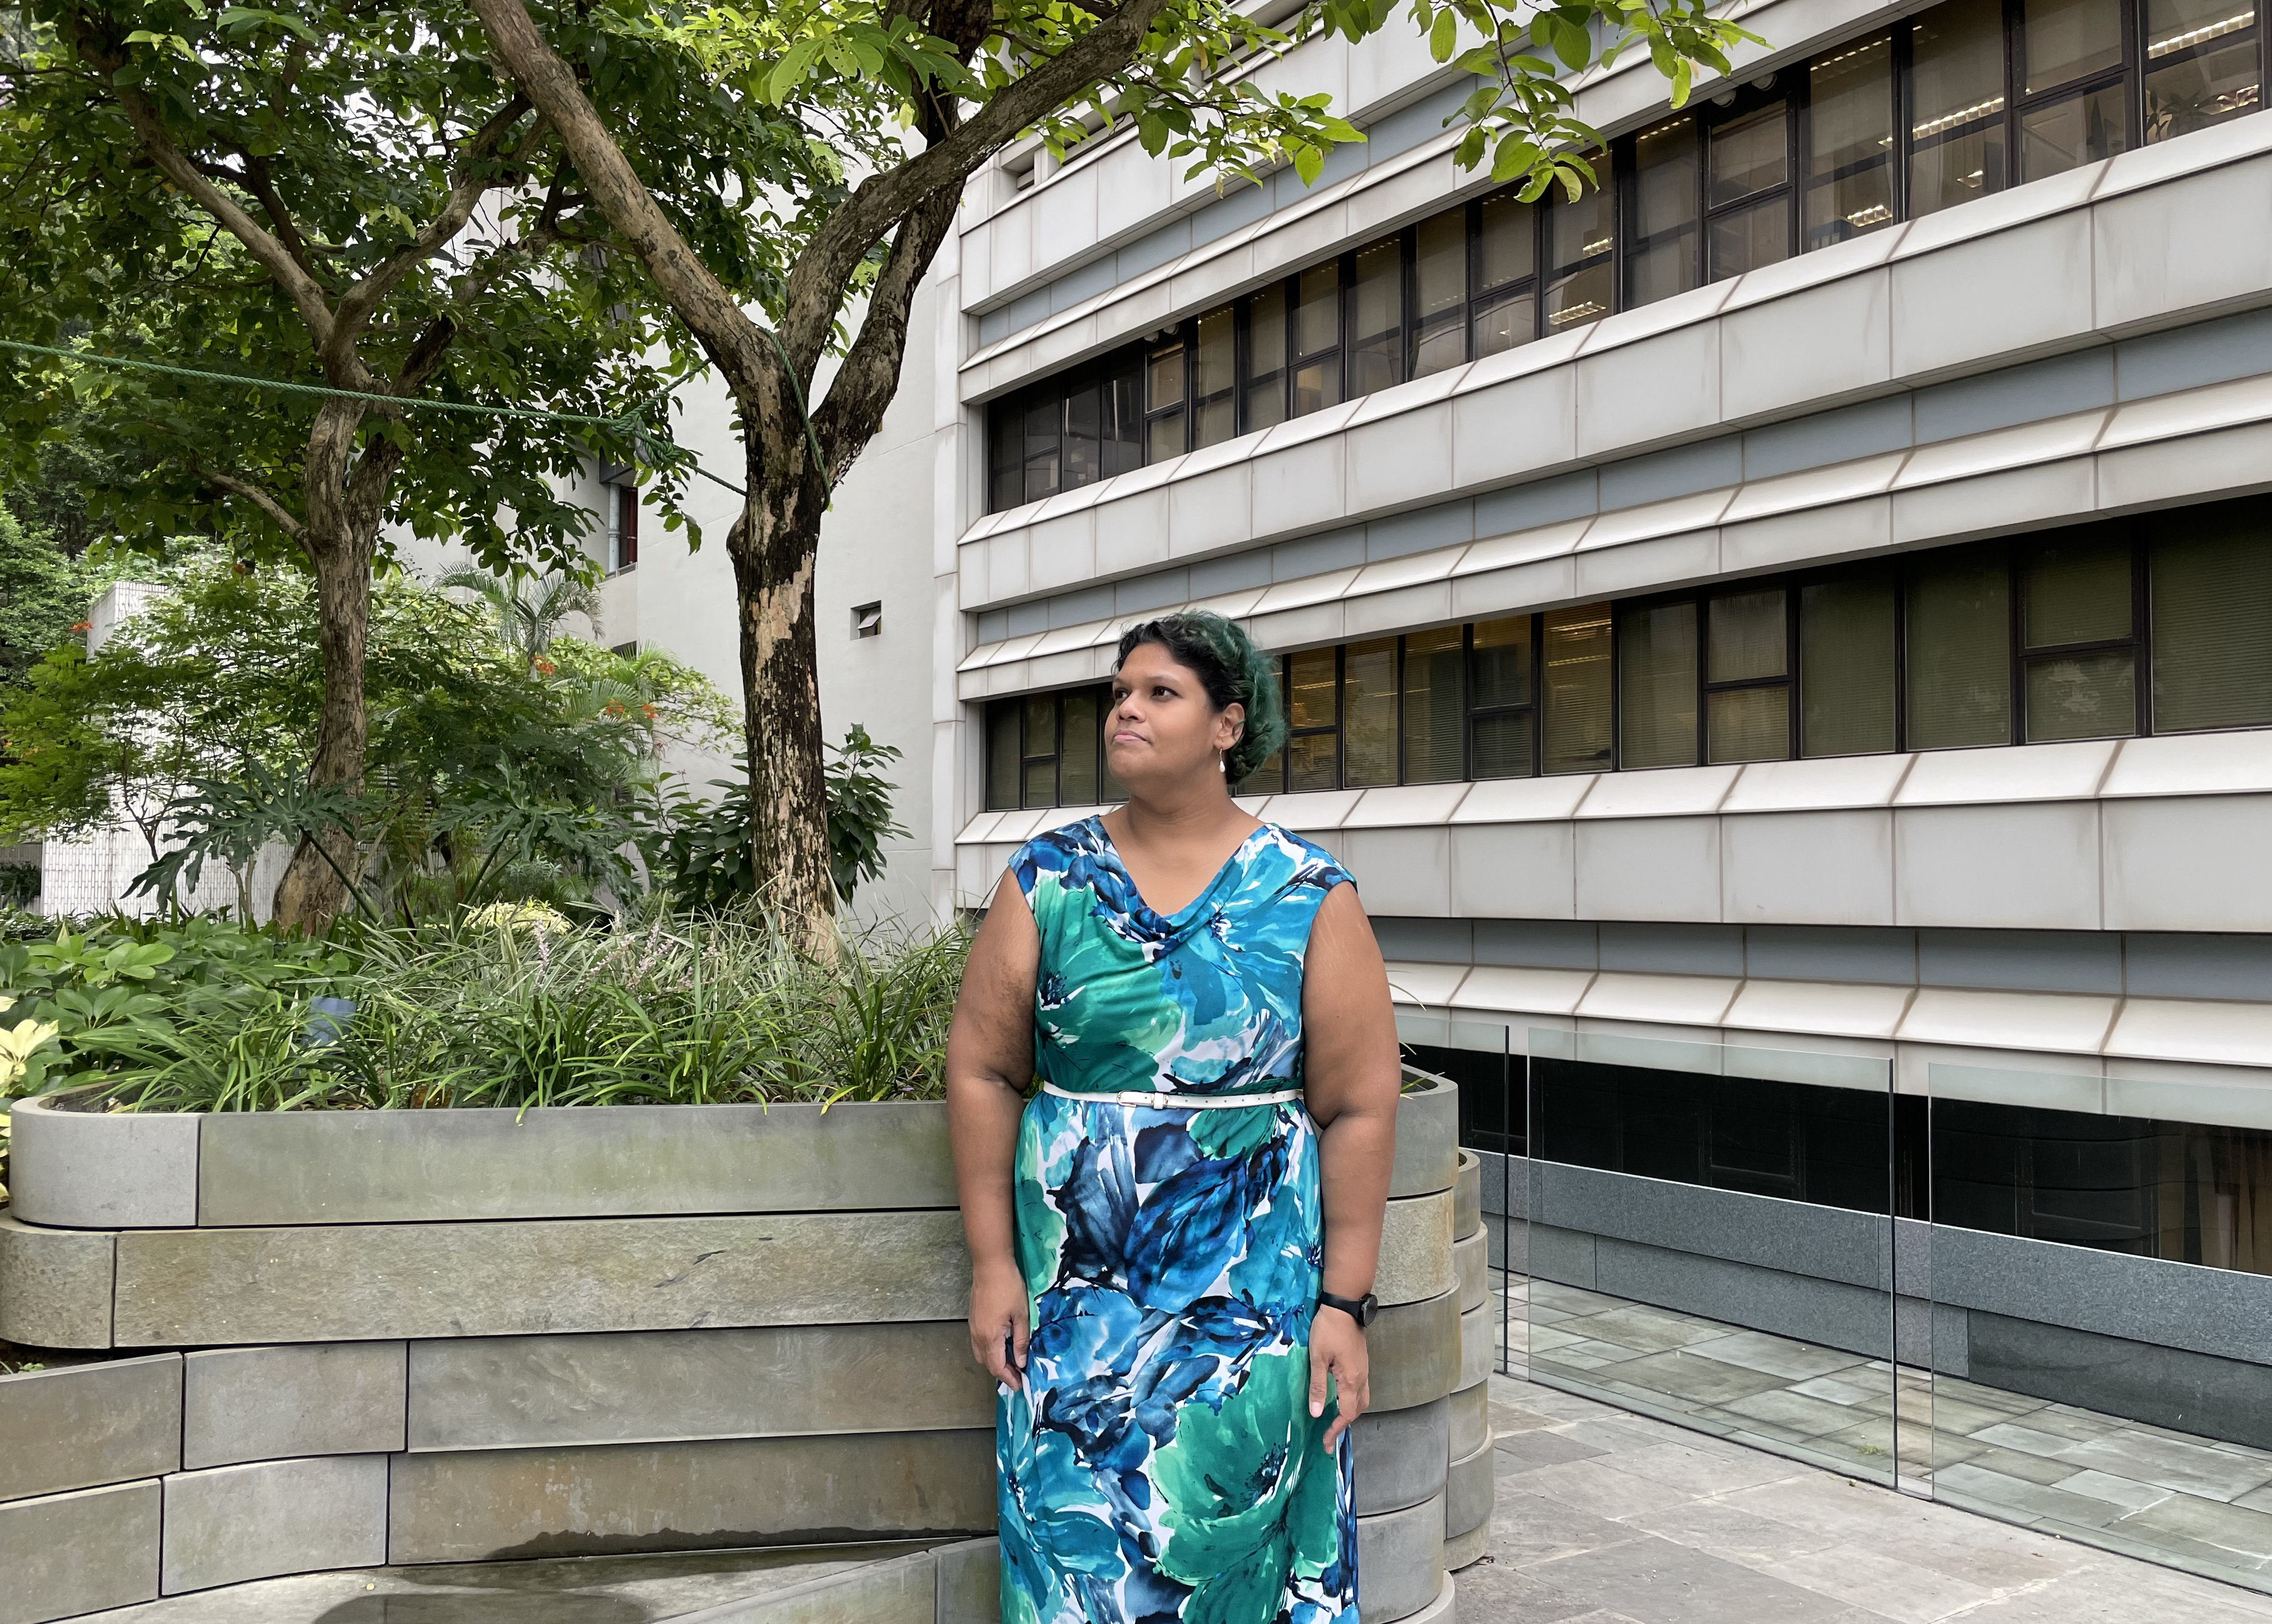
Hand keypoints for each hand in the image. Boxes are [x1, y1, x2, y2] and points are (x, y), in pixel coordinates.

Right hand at [969, 1257, 1030, 1389]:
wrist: (990, 1264)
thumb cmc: (1009, 1287)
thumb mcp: (1021, 1315)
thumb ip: (1021, 1341)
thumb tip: (1021, 1362)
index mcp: (990, 1336)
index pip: (997, 1367)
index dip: (1009, 1378)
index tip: (1020, 1386)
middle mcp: (977, 1335)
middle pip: (987, 1363)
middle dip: (1002, 1372)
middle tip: (1018, 1375)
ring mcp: (973, 1327)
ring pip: (981, 1354)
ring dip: (995, 1361)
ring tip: (1012, 1362)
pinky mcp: (973, 1319)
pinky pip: (979, 1343)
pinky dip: (990, 1350)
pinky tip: (1002, 1345)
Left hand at [1309, 1305, 1368, 1450]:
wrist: (1344, 1306)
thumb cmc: (1328, 1330)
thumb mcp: (1317, 1358)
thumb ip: (1318, 1386)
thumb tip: (1317, 1413)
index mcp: (1351, 1380)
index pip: (1346, 1413)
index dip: (1336, 1429)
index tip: (1325, 1442)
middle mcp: (1361, 1378)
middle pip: (1357, 1409)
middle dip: (1344, 1424)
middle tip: (1328, 1436)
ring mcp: (1364, 1370)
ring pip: (1361, 1399)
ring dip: (1349, 1412)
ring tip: (1335, 1421)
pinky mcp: (1362, 1362)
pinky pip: (1360, 1388)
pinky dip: (1352, 1400)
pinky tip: (1340, 1398)